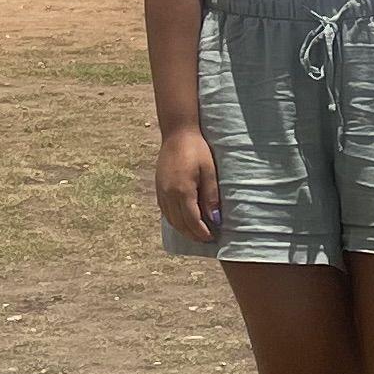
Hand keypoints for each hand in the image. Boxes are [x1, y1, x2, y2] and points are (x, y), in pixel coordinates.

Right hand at [154, 122, 223, 245]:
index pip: (192, 221)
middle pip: (180, 223)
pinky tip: (182, 220)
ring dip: (183, 229)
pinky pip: (164, 210)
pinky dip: (174, 220)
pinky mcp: (158, 187)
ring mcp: (161, 191)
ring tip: (195, 233)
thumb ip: (211, 196)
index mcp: (182, 191)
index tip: (211, 238)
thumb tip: (215, 219)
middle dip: (193, 234)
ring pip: (170, 219)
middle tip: (205, 239)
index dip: (202, 232)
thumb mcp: (209, 171)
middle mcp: (169, 195)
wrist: (177, 133)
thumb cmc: (197, 150)